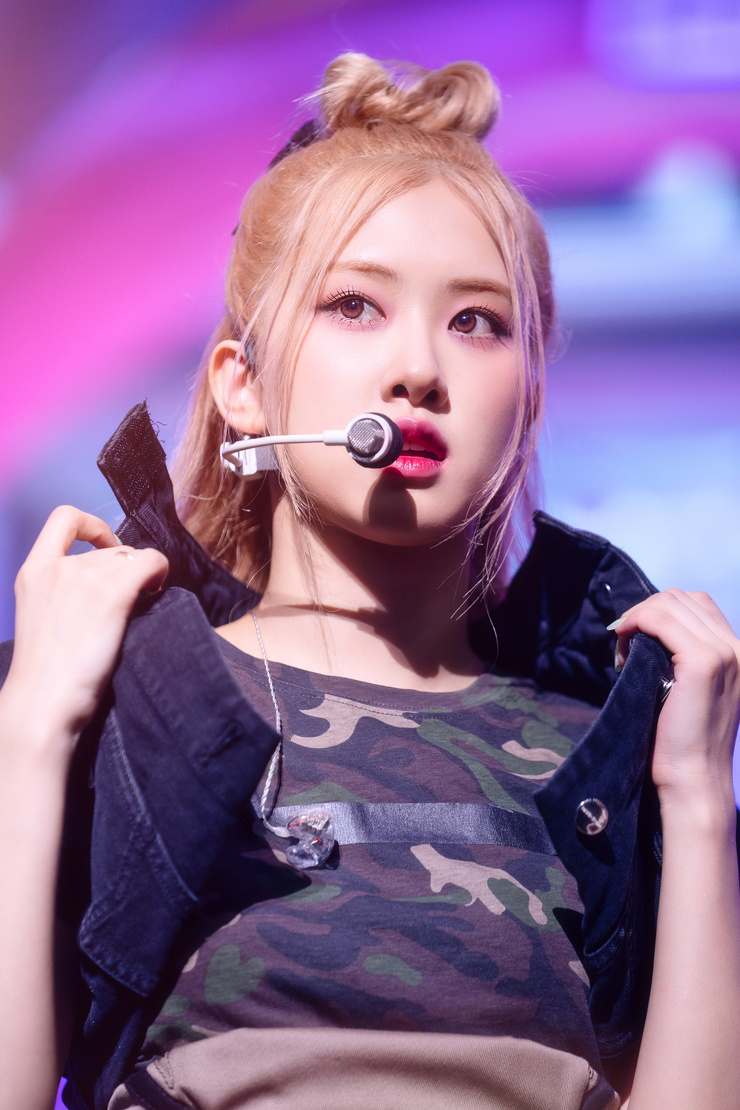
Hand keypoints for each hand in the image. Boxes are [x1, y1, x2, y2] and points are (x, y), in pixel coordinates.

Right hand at [6, 506, 168, 746]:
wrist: (45, 701)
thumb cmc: (48, 675)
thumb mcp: (43, 618)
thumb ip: (65, 594)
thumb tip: (109, 585)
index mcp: (33, 572)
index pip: (63, 519)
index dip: (92, 525)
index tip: (105, 546)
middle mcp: (59, 567)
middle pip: (109, 548)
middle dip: (126, 569)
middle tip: (135, 596)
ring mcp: (85, 577)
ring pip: (134, 557)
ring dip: (144, 576)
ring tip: (144, 602)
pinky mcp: (112, 593)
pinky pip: (153, 563)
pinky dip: (161, 572)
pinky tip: (158, 592)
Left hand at [613, 590, 739, 804]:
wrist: (693, 779)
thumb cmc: (681, 740)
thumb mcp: (686, 689)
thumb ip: (678, 657)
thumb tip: (643, 629)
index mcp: (738, 653)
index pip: (696, 604)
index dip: (659, 612)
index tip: (634, 637)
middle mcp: (738, 649)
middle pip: (681, 599)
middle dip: (645, 613)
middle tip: (623, 646)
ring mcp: (724, 654)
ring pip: (669, 604)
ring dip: (637, 619)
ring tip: (623, 653)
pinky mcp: (703, 664)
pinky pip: (660, 620)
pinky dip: (636, 622)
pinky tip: (622, 646)